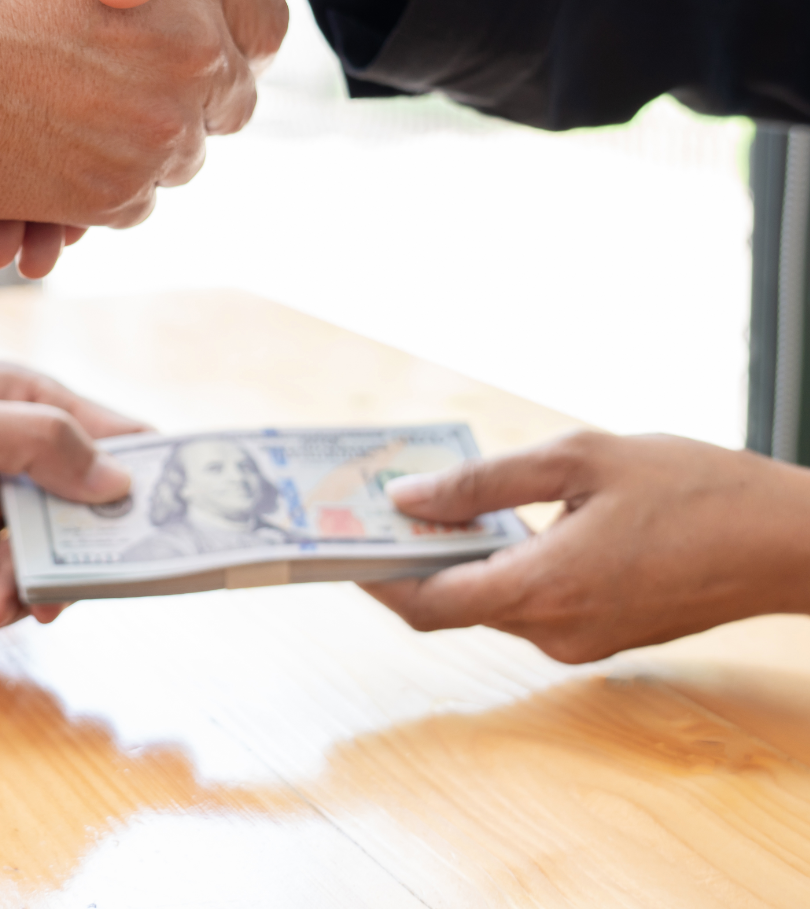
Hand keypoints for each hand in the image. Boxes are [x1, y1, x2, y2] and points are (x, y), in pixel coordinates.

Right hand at [0, 0, 287, 223]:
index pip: (261, 20)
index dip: (220, 24)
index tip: (167, 29)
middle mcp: (195, 53)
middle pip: (229, 94)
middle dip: (184, 87)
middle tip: (109, 73)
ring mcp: (158, 133)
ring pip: (182, 153)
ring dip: (140, 140)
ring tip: (64, 109)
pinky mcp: (111, 196)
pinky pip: (136, 203)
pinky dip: (101, 186)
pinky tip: (46, 151)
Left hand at [0, 362, 149, 631]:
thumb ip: (39, 444)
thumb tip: (120, 483)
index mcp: (23, 407)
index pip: (109, 438)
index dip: (147, 476)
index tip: (180, 523)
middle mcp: (9, 462)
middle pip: (80, 516)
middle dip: (79, 553)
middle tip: (66, 583)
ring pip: (38, 564)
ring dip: (25, 589)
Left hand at [364, 431, 809, 662]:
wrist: (787, 541)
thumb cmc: (691, 488)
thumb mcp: (578, 460)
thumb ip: (484, 484)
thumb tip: (408, 498)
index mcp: (545, 589)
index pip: (429, 604)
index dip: (376, 576)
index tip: (336, 544)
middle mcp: (555, 631)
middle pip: (452, 605)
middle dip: (407, 560)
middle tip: (369, 509)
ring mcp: (580, 640)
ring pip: (489, 604)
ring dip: (452, 561)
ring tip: (421, 502)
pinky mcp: (601, 634)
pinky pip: (527, 604)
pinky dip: (496, 568)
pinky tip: (488, 522)